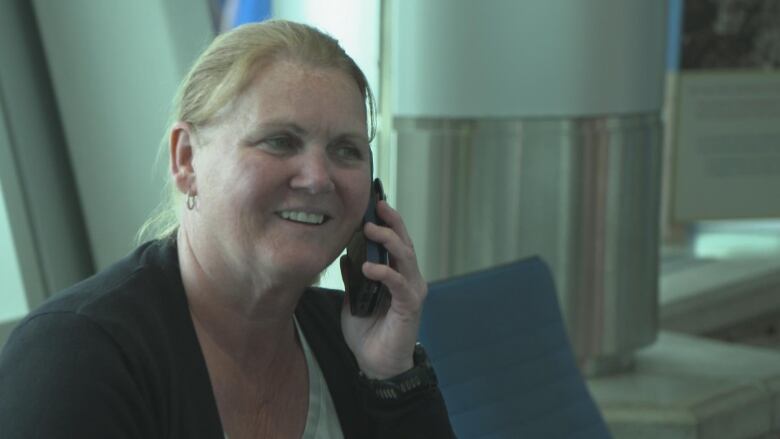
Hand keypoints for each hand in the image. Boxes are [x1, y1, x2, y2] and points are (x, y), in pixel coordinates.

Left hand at [340, 200, 426, 378]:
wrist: (377, 365)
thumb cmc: (368, 332)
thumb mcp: (353, 298)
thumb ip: (352, 278)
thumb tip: (344, 254)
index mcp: (397, 274)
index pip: (395, 241)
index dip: (386, 221)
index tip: (372, 203)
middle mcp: (409, 278)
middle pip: (404, 241)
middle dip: (391, 221)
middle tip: (376, 205)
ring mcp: (412, 290)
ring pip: (406, 256)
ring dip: (388, 240)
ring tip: (369, 229)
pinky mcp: (410, 306)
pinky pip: (399, 283)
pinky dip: (384, 272)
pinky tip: (369, 267)